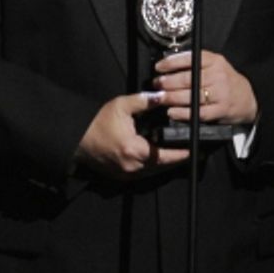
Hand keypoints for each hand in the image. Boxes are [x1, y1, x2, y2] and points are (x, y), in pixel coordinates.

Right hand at [73, 93, 188, 179]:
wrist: (76, 138)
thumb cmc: (96, 122)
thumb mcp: (120, 106)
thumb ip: (144, 101)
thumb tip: (162, 96)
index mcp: (135, 150)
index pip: (168, 156)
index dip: (184, 153)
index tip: (196, 148)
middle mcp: (133, 167)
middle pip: (164, 167)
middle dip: (177, 158)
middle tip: (190, 149)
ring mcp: (127, 174)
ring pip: (155, 172)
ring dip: (165, 163)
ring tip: (177, 152)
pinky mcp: (122, 177)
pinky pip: (144, 173)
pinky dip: (152, 166)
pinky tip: (157, 155)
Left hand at [153, 50, 256, 123]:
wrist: (247, 98)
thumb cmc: (225, 81)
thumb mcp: (214, 65)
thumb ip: (194, 63)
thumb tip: (166, 65)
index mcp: (214, 61)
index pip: (189, 58)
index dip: (170, 63)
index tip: (158, 67)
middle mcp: (218, 75)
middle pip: (188, 78)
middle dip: (167, 82)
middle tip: (157, 85)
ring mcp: (220, 93)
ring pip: (191, 95)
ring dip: (172, 98)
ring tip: (161, 98)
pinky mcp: (221, 109)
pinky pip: (198, 112)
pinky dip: (182, 113)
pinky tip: (172, 112)